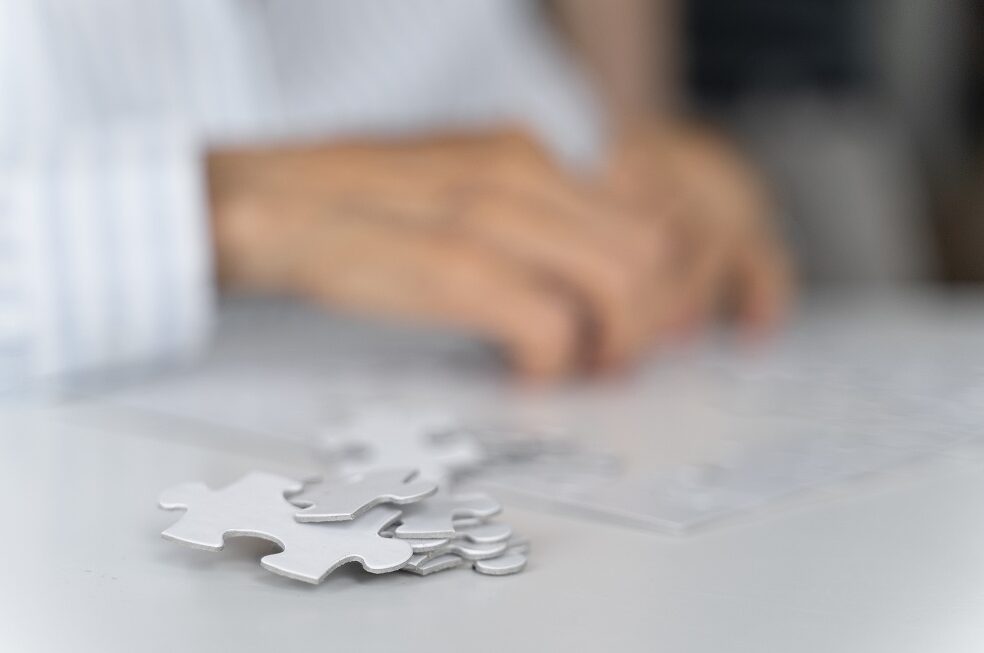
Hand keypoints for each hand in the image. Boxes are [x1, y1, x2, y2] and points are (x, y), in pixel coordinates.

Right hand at [207, 128, 784, 378]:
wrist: (259, 204)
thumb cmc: (355, 210)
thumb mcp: (458, 191)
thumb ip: (528, 219)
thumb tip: (595, 275)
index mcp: (524, 151)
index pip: (647, 216)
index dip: (656, 285)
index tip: (628, 327)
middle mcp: (520, 170)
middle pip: (650, 255)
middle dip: (644, 322)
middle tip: (605, 360)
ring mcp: (487, 213)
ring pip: (621, 287)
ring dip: (611, 345)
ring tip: (570, 369)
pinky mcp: (452, 265)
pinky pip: (551, 326)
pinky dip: (553, 365)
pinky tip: (524, 374)